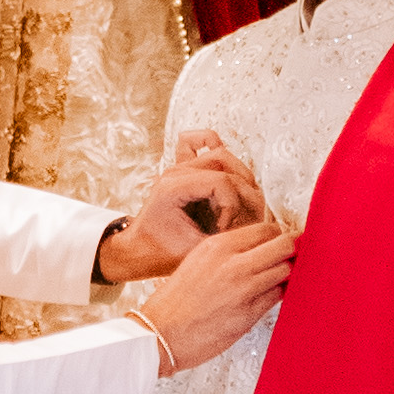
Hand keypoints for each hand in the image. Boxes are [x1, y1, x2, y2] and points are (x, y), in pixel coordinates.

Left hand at [98, 144, 266, 280]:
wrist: (138, 251)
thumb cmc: (161, 253)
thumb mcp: (195, 250)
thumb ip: (225, 236)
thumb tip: (255, 226)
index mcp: (173, 187)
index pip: (222, 182)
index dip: (233, 206)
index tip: (225, 229)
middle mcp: (175, 171)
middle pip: (226, 163)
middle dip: (240, 193)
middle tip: (236, 219)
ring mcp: (178, 166)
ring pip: (222, 154)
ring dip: (237, 178)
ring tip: (232, 207)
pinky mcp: (182, 168)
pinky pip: (199, 140)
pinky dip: (214, 145)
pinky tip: (224, 171)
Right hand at [138, 218, 294, 372]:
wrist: (160, 333)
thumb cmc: (176, 301)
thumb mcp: (197, 261)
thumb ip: (228, 252)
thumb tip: (259, 248)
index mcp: (218, 246)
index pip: (266, 229)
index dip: (278, 236)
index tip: (280, 243)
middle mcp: (233, 263)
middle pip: (284, 245)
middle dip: (291, 251)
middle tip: (289, 258)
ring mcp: (244, 288)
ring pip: (285, 270)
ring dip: (285, 275)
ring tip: (276, 280)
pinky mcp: (250, 313)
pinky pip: (278, 296)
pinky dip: (278, 294)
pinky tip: (266, 297)